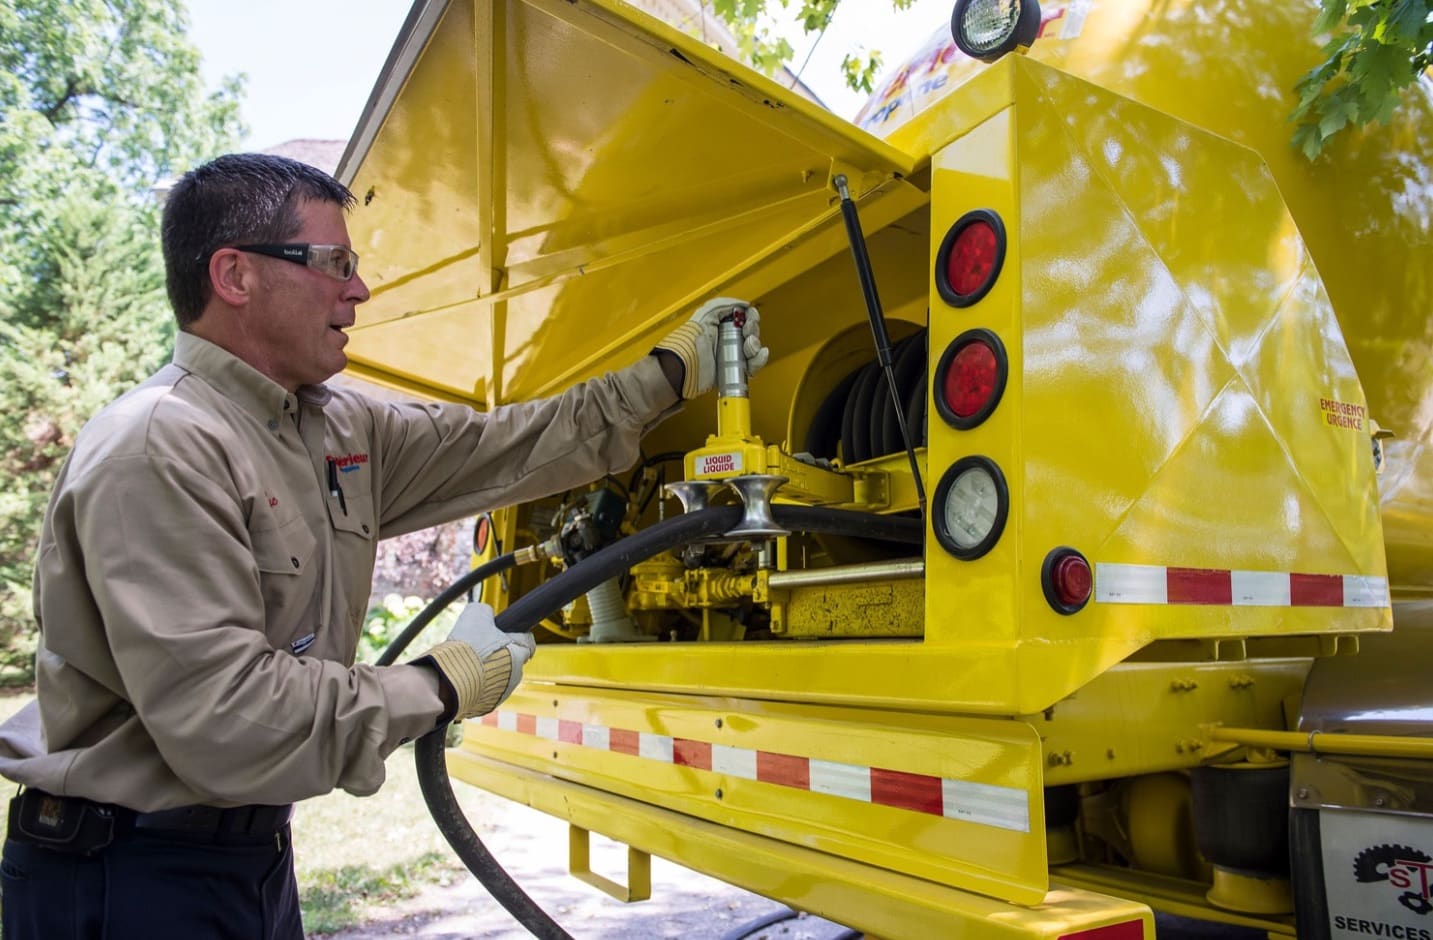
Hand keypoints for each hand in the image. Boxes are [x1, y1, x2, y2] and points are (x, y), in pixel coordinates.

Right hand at [421, 603, 534, 720]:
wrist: (448, 679)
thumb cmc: (465, 648)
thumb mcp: (476, 615)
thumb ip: (486, 612)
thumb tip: (486, 614)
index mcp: (518, 653)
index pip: (527, 642)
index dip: (514, 636)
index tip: (503, 634)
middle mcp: (515, 675)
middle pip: (511, 660)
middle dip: (498, 654)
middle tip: (478, 648)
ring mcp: (502, 692)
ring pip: (498, 678)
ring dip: (487, 671)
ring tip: (467, 664)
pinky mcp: (487, 706)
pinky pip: (485, 692)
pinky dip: (477, 685)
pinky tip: (463, 678)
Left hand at [653, 297, 768, 398]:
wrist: (686, 368)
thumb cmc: (690, 343)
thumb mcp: (705, 314)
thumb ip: (723, 304)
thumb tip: (743, 304)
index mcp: (720, 325)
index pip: (743, 317)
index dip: (749, 316)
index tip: (748, 317)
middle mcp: (727, 339)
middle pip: (751, 331)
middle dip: (752, 329)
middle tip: (746, 332)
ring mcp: (733, 355)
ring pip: (754, 347)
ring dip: (755, 344)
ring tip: (748, 345)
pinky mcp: (736, 371)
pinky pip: (754, 364)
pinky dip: (760, 359)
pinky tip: (759, 354)